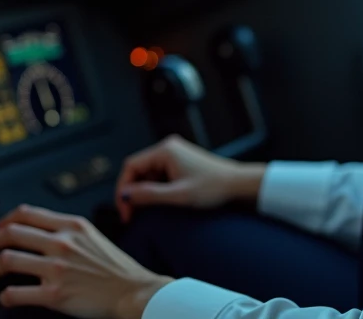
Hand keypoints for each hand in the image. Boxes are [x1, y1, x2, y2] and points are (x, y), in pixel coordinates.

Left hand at [0, 204, 172, 318]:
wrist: (134, 291)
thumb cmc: (117, 268)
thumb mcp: (93, 236)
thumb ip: (67, 232)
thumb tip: (41, 233)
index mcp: (71, 226)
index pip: (26, 213)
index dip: (4, 219)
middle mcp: (62, 243)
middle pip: (10, 233)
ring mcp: (56, 268)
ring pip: (8, 260)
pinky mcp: (55, 294)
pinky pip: (16, 293)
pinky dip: (4, 295)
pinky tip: (6, 296)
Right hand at [115, 134, 265, 222]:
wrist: (238, 184)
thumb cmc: (213, 187)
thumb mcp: (178, 195)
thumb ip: (149, 195)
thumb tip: (125, 196)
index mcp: (165, 150)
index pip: (131, 166)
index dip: (123, 189)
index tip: (125, 210)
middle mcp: (168, 148)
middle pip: (138, 169)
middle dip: (132, 192)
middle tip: (131, 216)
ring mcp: (175, 154)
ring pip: (148, 173)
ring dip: (144, 192)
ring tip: (144, 212)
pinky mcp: (180, 162)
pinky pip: (159, 175)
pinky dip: (155, 189)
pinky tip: (157, 203)